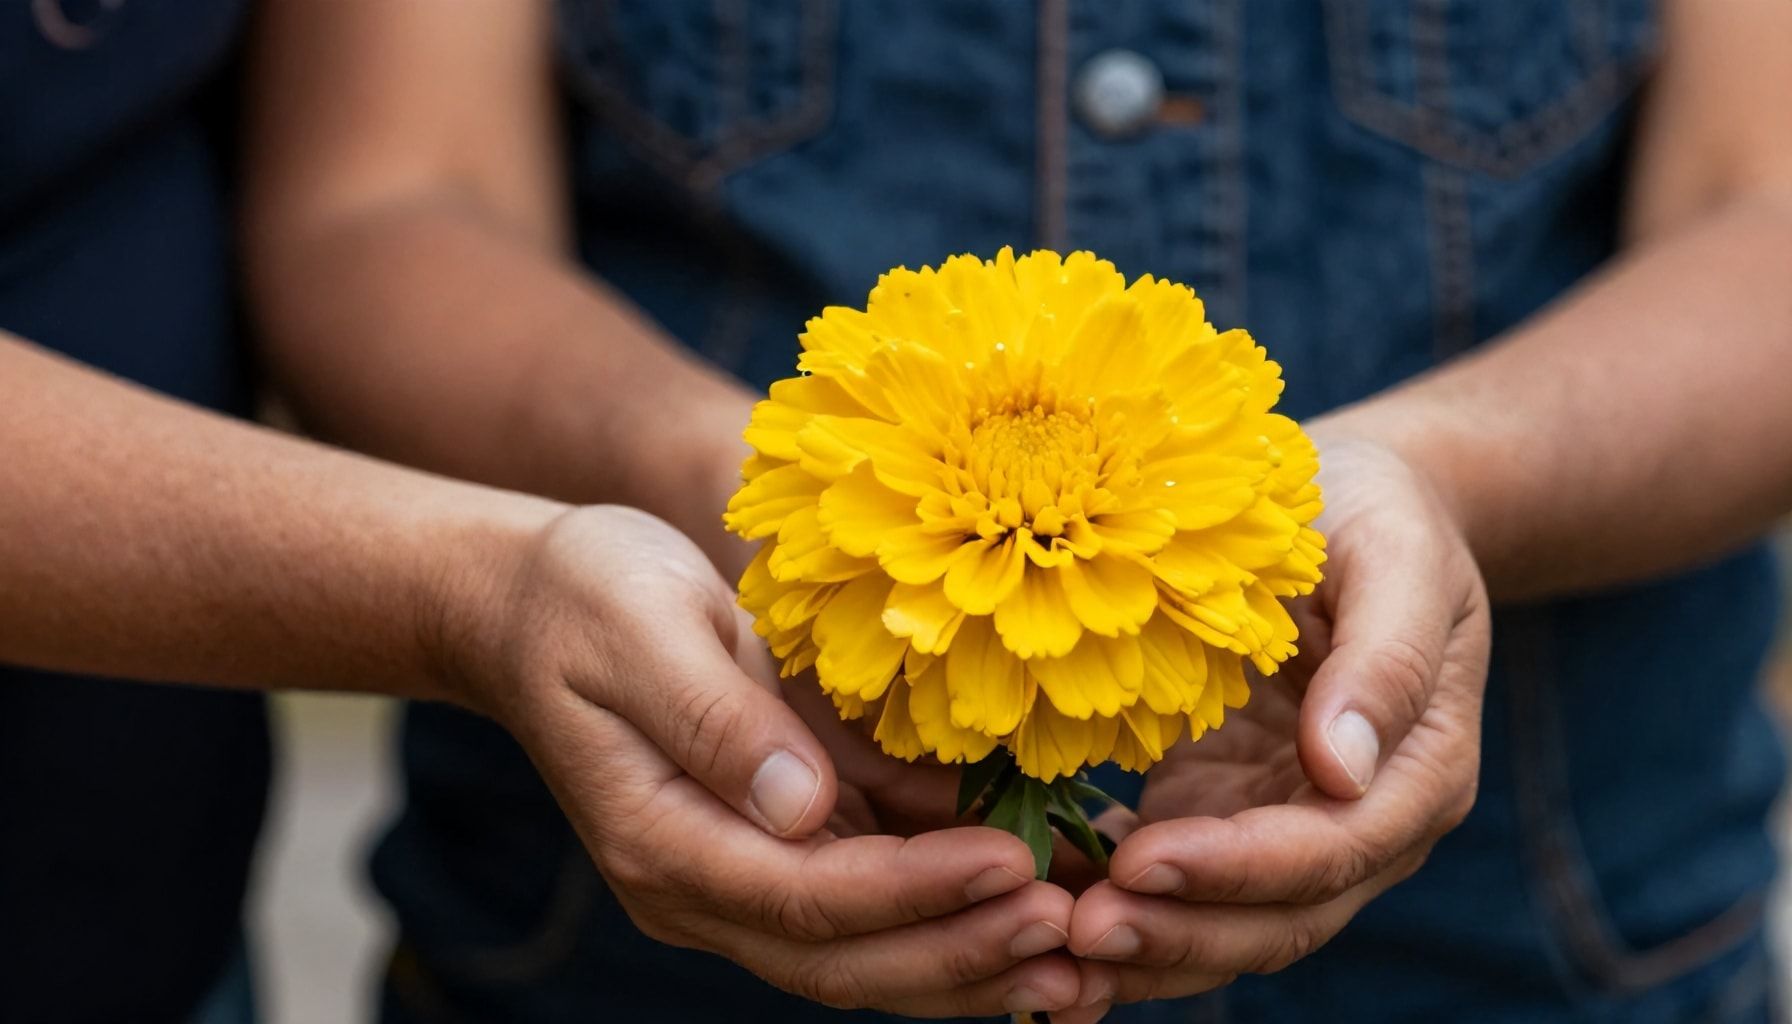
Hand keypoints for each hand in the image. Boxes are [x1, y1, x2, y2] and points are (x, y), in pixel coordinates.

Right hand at [440, 505, 1082, 1016]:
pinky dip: (958, 895)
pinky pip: (878, 888)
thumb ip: (715, 720)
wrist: (530, 602)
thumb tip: (802, 807)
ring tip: (1083, 942)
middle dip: (964, 951)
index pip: (804, 900)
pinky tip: (1043, 875)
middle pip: (846, 956)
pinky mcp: (781, 836)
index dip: (914, 895)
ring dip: (974, 949)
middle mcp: (704, 881)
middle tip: (1075, 930)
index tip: (1014, 866)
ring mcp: (744, 867)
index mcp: (661, 840)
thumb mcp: (637, 629)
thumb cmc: (582, 597)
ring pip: (870, 945)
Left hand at [1061, 436, 1490, 1018]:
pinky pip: (1173, 885)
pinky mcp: (1223, 813)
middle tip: (1077, 932)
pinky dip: (1114, 904)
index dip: (1239, 871)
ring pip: (1221, 923)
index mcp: (1418, 769)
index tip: (1142, 863)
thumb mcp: (1397, 557)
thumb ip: (1385, 660)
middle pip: (1277, 918)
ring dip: (1141, 945)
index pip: (1331, 851)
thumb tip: (1344, 770)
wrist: (1352, 508)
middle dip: (1178, 933)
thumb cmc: (1376, 516)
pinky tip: (1039, 904)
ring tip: (1044, 946)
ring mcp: (1285, 825)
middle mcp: (1359, 823)